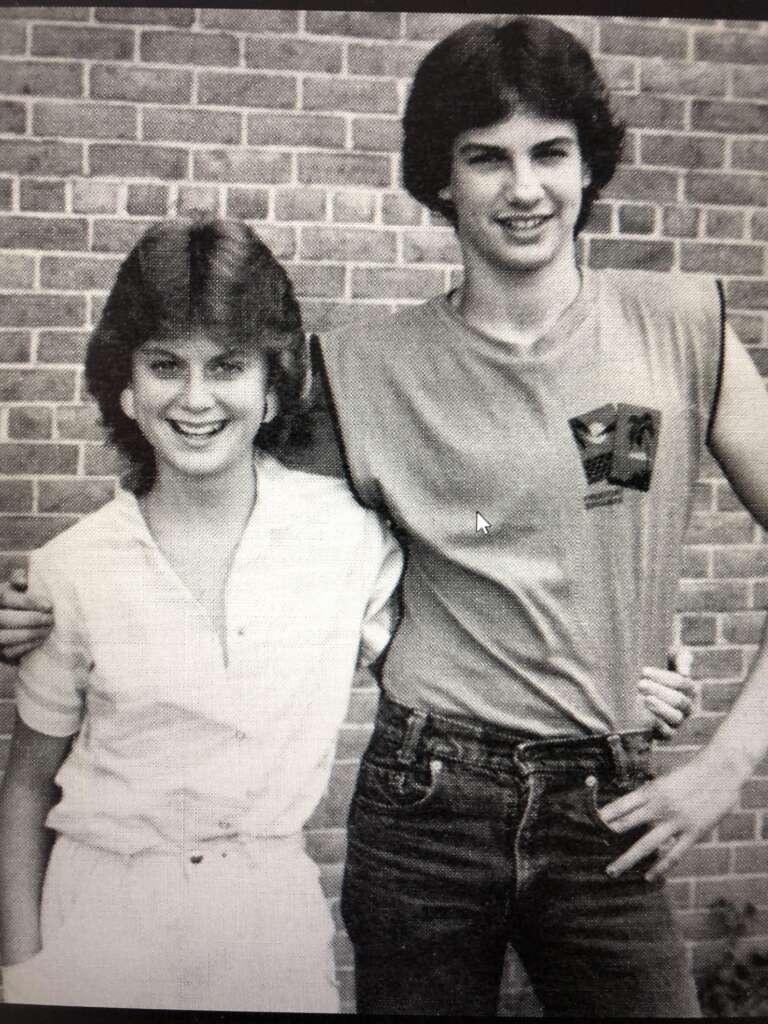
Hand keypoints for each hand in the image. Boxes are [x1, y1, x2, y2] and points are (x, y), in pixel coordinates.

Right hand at [0, 570, 52, 663]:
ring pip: (4, 637)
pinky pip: (8, 651)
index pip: (6, 597)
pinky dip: (25, 647)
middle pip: (4, 619)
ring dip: (29, 634)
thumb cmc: (16, 598)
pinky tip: (40, 640)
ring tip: (48, 630)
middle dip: (31, 619)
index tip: (49, 606)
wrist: (10, 617)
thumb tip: (23, 581)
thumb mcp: (15, 585)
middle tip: (51, 619)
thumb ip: (18, 578)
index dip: (28, 602)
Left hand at [598, 752, 741, 880]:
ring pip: (646, 844)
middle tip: (590, 850)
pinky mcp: (693, 833)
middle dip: (608, 837)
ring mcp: (676, 821)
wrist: (720, 771)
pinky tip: (649, 876)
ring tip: (612, 871)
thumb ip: (650, 796)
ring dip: (627, 859)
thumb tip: (633, 810)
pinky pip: (673, 854)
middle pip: (627, 824)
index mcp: (651, 790)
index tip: (588, 825)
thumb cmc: (691, 774)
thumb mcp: (665, 781)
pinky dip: (660, 867)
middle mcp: (660, 806)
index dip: (604, 816)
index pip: (621, 805)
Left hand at [639, 648, 694, 738]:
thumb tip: (685, 673)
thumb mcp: (671, 657)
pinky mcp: (668, 734)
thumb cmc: (658, 669)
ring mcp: (678, 721)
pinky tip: (646, 715)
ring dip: (659, 708)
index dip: (664, 677)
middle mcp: (687, 706)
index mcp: (689, 688)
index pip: (682, 682)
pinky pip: (668, 734)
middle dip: (659, 691)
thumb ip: (682, 658)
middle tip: (640, 684)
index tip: (644, 671)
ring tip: (644, 699)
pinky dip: (658, 725)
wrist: (643, 690)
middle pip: (679, 700)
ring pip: (675, 717)